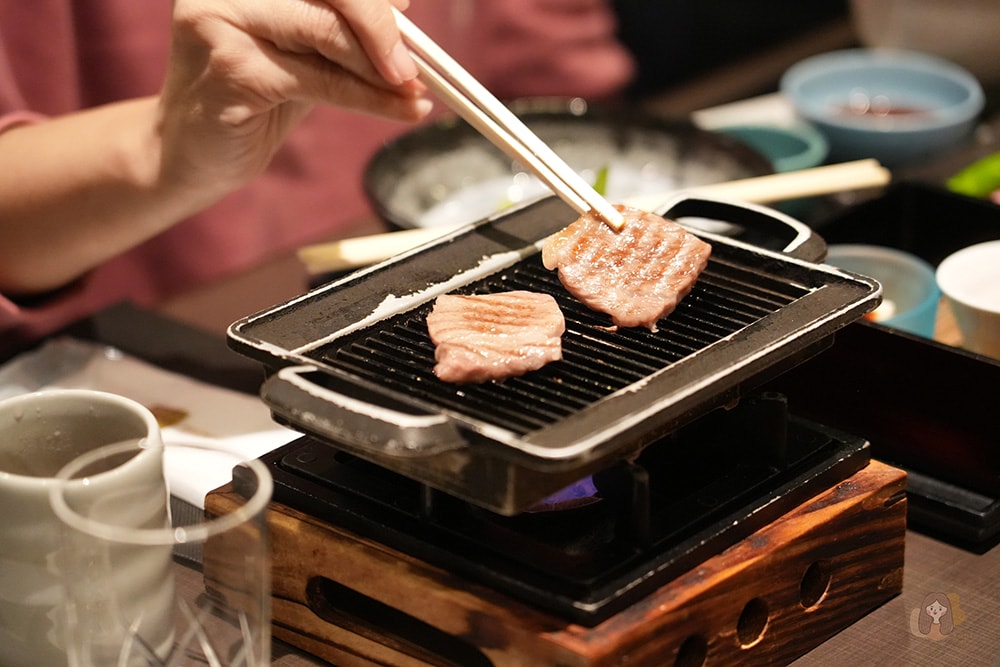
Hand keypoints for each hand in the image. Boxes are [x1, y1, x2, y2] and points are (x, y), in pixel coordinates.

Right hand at [157, 0, 431, 193]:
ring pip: (328, 34)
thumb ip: (339, 26)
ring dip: (382, 68)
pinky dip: (371, 99)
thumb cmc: (248, 96)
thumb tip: (403, 6)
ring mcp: (223, 21)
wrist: (187, 154)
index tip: (409, 18)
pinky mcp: (232, 70)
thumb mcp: (300, 51)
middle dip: (381, 26)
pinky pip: (322, 82)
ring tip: (416, 91)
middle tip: (419, 65)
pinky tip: (403, 110)